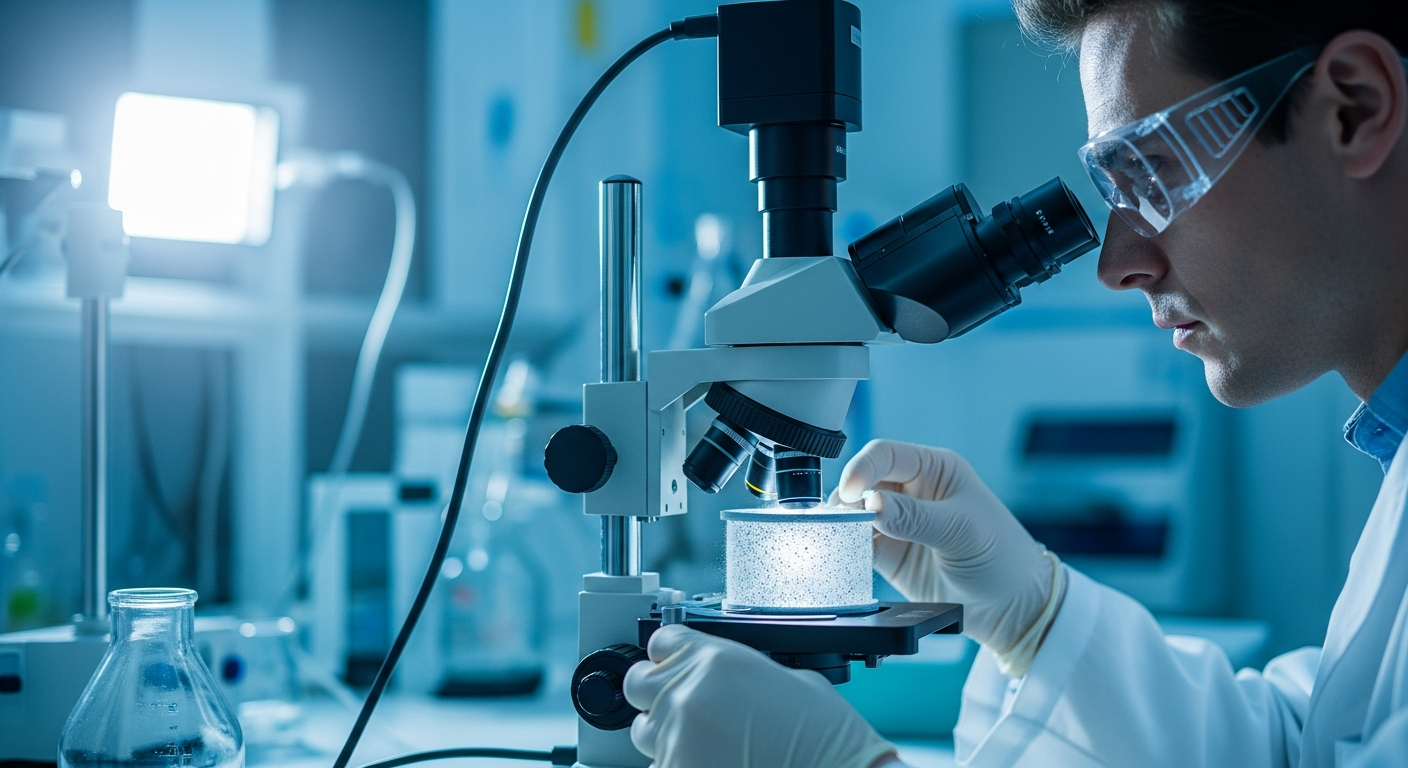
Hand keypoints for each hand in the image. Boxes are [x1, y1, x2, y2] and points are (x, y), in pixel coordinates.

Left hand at [624, 625, 896, 767]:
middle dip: (656, 695)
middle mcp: (689, 693)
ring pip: (644, 732)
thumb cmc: (826, 737)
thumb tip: (724, 681)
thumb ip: (741, 673)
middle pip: (638, 683)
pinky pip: (660, 766)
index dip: (669, 655)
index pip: (661, 641)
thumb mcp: (789, 679)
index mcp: (717, 659)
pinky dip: (680, 765)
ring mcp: (678, 739)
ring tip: (705, 746)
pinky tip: (713, 764)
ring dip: (666, 736)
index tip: (674, 666)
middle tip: (683, 709)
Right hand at [834, 439, 1062, 659]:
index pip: (886, 454)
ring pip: (855, 513)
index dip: (863, 468)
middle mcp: (912, 490)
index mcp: (935, 469)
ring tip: (844, 539)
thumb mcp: (963, 531)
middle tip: (842, 520)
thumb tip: (871, 504)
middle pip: (863, 481)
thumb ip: (915, 517)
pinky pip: (858, 545)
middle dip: (848, 498)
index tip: (851, 491)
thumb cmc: (1002, 557)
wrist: (1012, 608)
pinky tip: (849, 555)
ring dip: (844, 524)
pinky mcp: (890, 554)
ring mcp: (899, 523)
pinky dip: (848, 548)